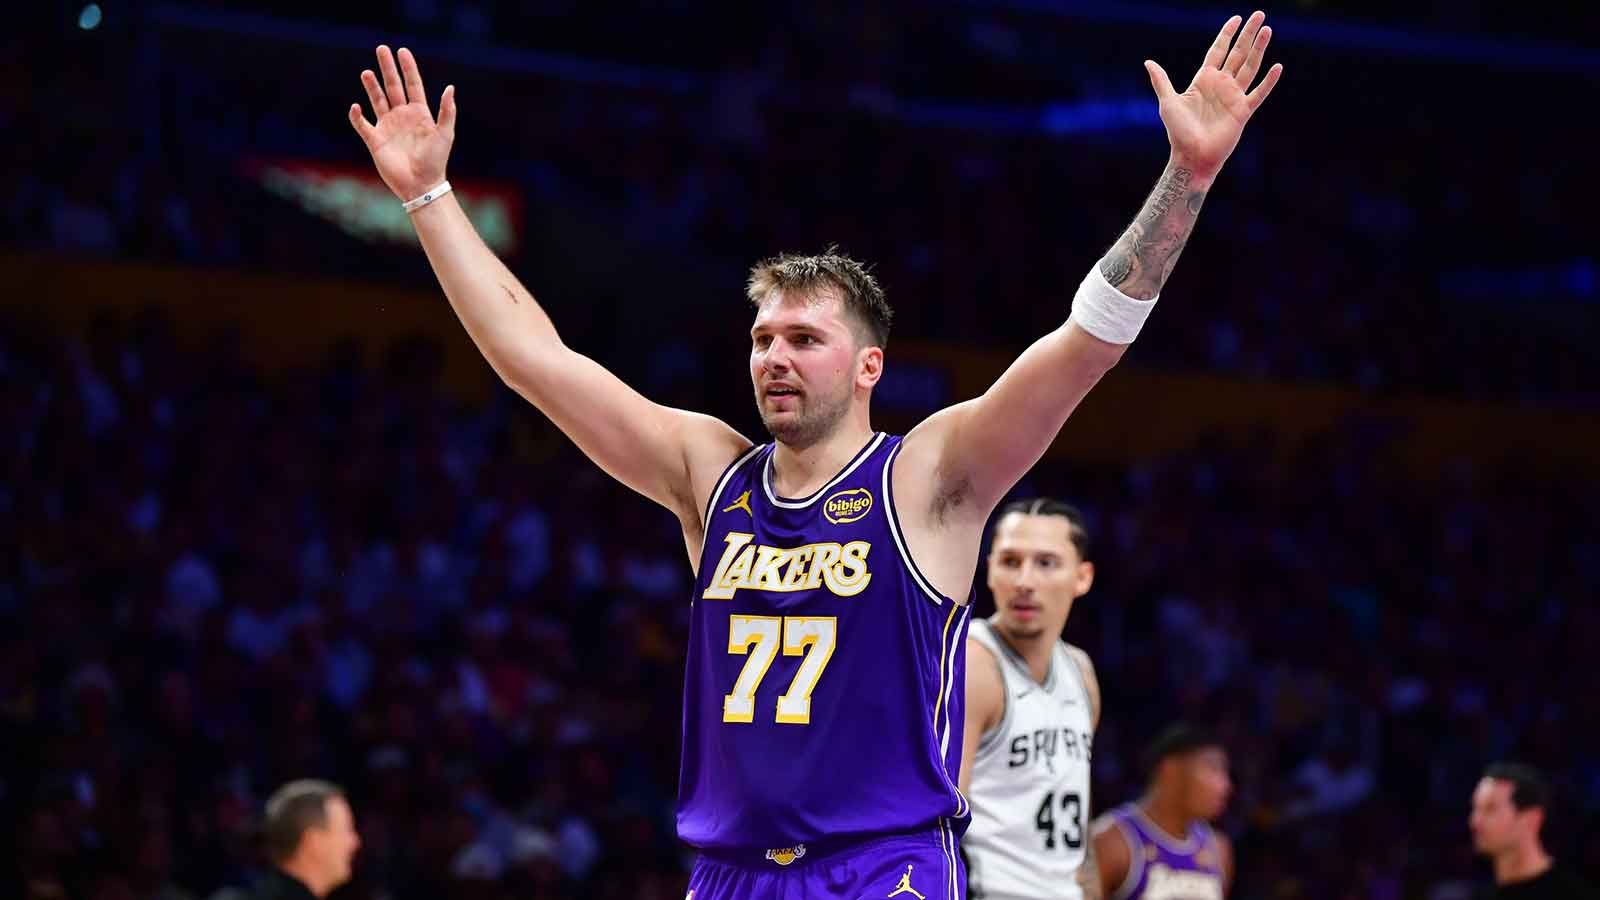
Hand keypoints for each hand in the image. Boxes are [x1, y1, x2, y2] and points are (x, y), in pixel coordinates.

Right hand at [348, 46, 456, 201]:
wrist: (421, 186)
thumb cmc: (436, 161)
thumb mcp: (445, 134)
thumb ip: (447, 111)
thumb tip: (450, 87)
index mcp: (419, 113)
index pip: (412, 84)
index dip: (408, 68)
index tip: (402, 51)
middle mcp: (402, 117)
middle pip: (393, 87)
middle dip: (387, 68)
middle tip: (381, 49)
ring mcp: (388, 127)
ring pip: (377, 100)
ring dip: (372, 86)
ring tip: (367, 72)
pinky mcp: (375, 140)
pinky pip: (363, 125)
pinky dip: (357, 116)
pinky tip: (356, 106)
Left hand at [1145, 11, 1282, 180]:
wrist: (1191, 156)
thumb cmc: (1178, 132)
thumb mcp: (1168, 102)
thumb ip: (1161, 81)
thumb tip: (1148, 62)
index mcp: (1204, 80)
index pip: (1218, 51)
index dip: (1227, 34)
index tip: (1236, 18)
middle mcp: (1221, 85)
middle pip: (1237, 53)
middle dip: (1248, 34)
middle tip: (1259, 14)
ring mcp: (1233, 97)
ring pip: (1250, 67)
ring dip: (1259, 49)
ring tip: (1268, 30)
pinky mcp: (1243, 111)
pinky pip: (1259, 93)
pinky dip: (1268, 81)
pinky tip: (1277, 66)